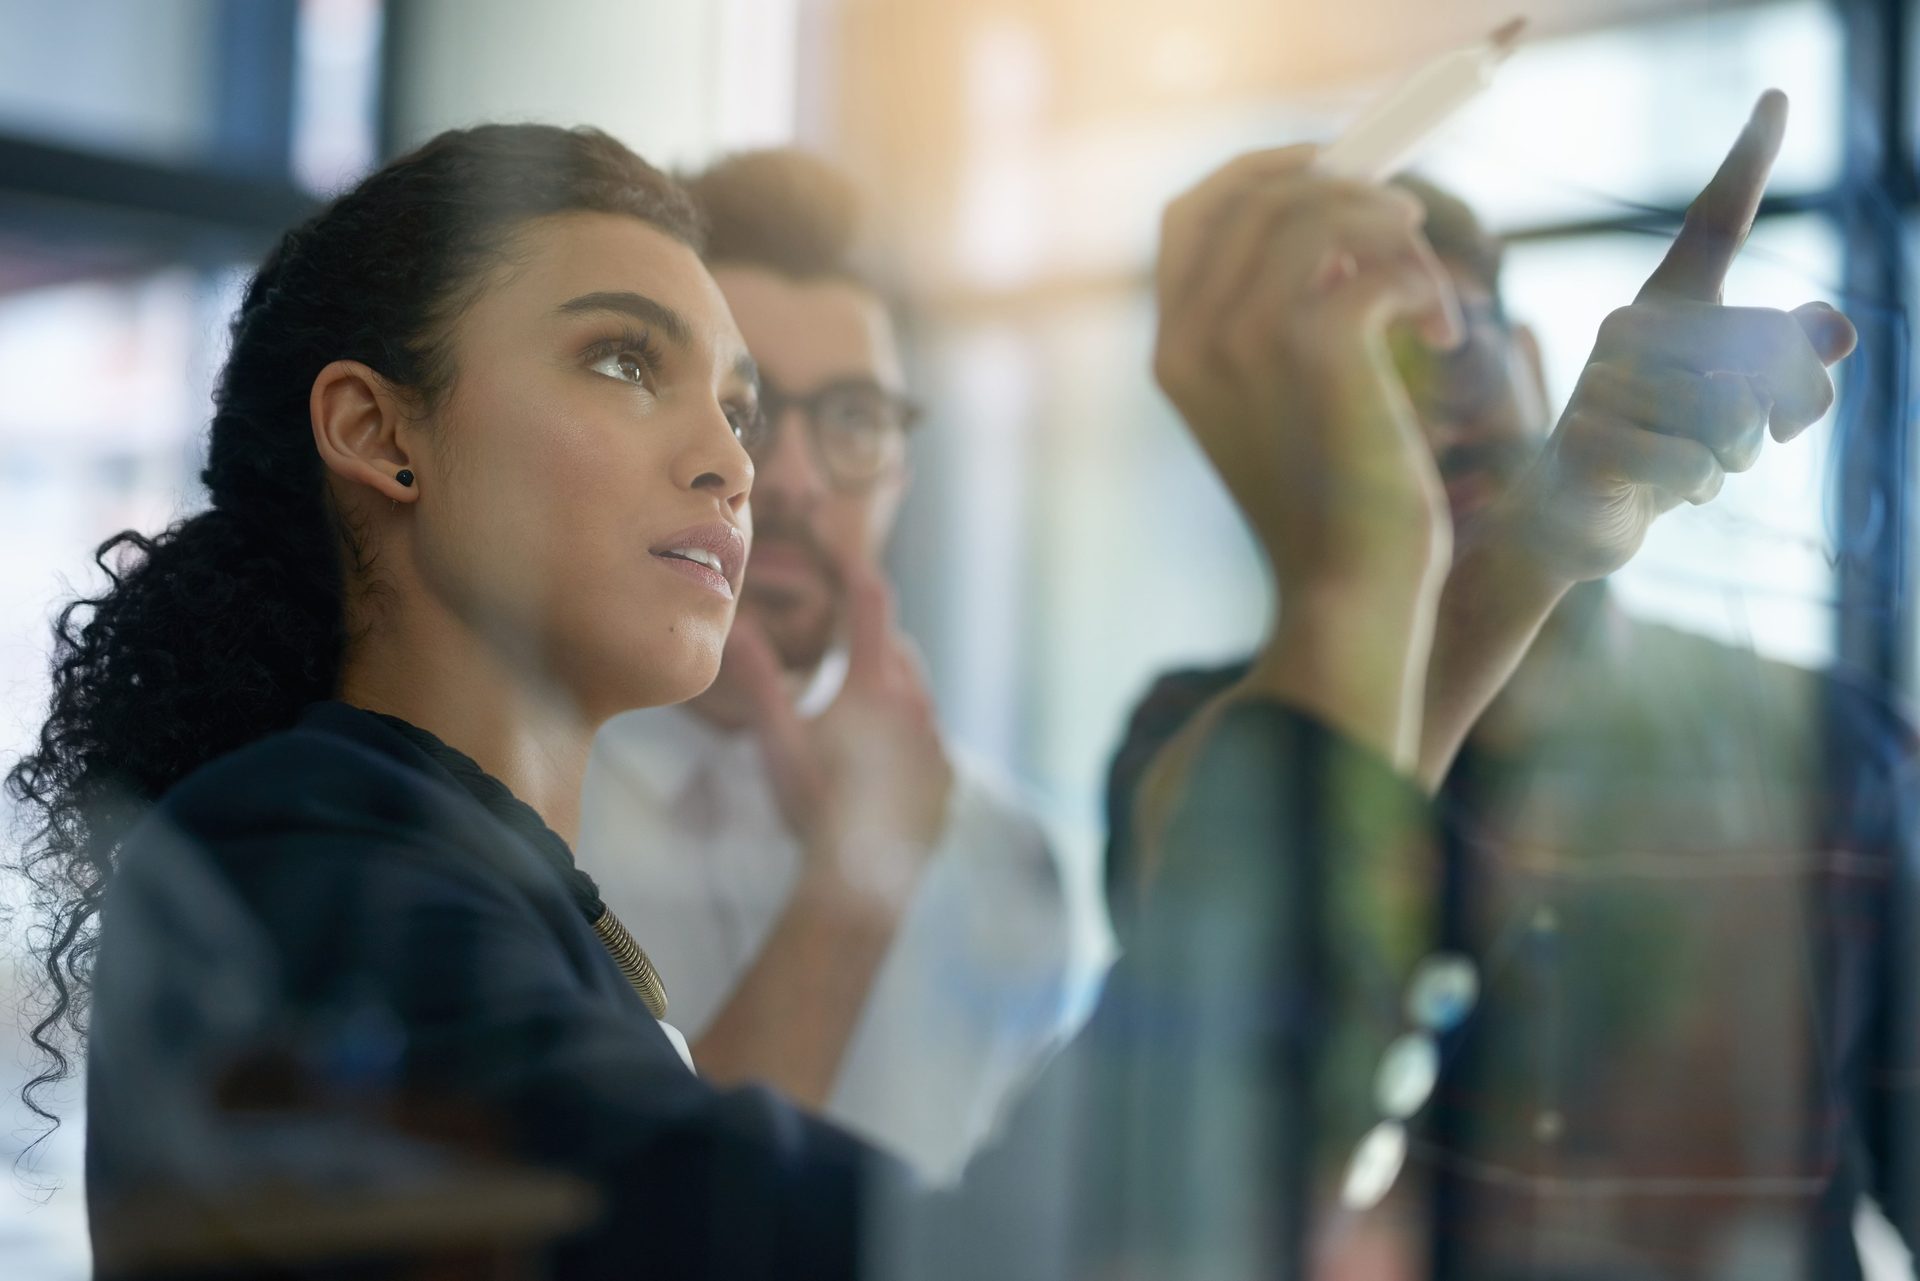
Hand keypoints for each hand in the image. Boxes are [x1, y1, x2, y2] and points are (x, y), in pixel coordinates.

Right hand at [725, 550, 953, 913]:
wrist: (860, 879)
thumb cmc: (812, 804)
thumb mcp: (776, 740)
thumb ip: (757, 681)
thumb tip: (733, 630)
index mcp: (873, 685)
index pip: (870, 605)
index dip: (856, 570)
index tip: (843, 550)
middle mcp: (916, 704)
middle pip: (896, 650)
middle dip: (870, 642)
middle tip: (838, 649)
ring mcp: (937, 743)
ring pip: (916, 695)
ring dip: (889, 690)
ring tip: (854, 710)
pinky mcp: (948, 779)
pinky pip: (929, 740)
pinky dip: (906, 736)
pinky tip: (879, 762)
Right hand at [1152, 144, 1464, 601]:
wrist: (1346, 593)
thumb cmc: (1330, 505)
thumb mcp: (1281, 403)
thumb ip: (1275, 318)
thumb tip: (1333, 228)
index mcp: (1172, 352)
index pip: (1188, 213)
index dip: (1260, 171)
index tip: (1329, 168)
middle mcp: (1190, 339)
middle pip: (1253, 193)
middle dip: (1339, 185)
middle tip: (1405, 221)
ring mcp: (1243, 341)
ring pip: (1317, 211)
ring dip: (1392, 233)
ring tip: (1429, 293)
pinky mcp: (1314, 350)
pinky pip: (1376, 259)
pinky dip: (1424, 281)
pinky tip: (1442, 332)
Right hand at [1493, 90, 1857, 583]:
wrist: (1566, 522)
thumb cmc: (1656, 452)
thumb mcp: (1732, 409)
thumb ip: (1786, 366)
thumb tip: (1836, 328)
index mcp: (1666, 307)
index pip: (1716, 223)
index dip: (1749, 160)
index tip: (1776, 98)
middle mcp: (1628, 328)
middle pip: (1763, 349)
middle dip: (1776, 412)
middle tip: (1735, 443)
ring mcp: (1603, 382)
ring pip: (1733, 414)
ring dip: (1732, 458)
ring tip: (1689, 465)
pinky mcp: (1589, 438)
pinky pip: (1694, 463)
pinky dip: (1695, 488)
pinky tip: (1660, 490)